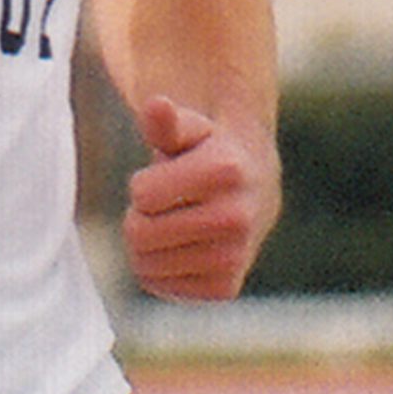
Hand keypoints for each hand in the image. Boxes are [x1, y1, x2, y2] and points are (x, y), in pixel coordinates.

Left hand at [123, 94, 279, 300]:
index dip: (143, 184)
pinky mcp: (224, 289)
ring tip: (174, 224)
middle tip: (166, 205)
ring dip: (147, 244)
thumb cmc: (206, 152)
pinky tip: (182, 248)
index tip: (167, 177)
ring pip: (145, 264)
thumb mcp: (187, 129)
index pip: (142, 194)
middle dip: (140, 216)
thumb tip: (155, 105)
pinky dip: (159, 269)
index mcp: (225, 171)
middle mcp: (235, 218)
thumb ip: (164, 121)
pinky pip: (159, 285)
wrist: (253, 189)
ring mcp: (233, 258)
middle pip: (139, 234)